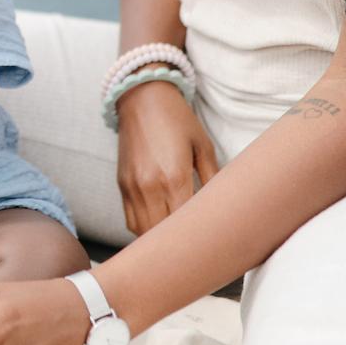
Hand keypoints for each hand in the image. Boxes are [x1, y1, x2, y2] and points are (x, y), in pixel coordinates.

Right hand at [116, 81, 218, 234]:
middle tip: (196, 246)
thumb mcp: (203, 146)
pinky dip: (144, 230)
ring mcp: (132, 187)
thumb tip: (223, 205)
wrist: (142, 98)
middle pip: (163, 234)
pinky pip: (130, 220)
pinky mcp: (121, 185)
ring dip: (159, 240)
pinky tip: (159, 225)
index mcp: (174, 177)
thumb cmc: (177, 119)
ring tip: (177, 240)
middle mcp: (150, 186)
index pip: (186, 223)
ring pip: (143, 232)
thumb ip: (213, 179)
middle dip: (180, 243)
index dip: (199, 236)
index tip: (212, 242)